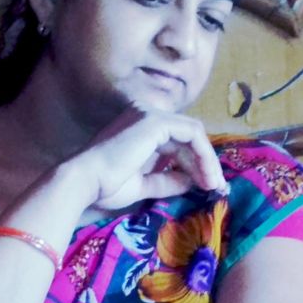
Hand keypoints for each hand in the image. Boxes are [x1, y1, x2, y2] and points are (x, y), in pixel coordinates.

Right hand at [75, 105, 227, 210]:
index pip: (176, 143)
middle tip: (216, 187)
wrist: (86, 182)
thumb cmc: (106, 186)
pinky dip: (203, 153)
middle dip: (204, 163)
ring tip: (213, 184)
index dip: (194, 164)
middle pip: (187, 137)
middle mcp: (145, 116)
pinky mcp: (157, 121)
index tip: (206, 187)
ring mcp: (151, 115)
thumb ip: (167, 180)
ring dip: (207, 160)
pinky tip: (207, 174)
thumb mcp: (143, 185)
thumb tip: (191, 182)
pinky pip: (192, 133)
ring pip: (193, 134)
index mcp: (139, 130)